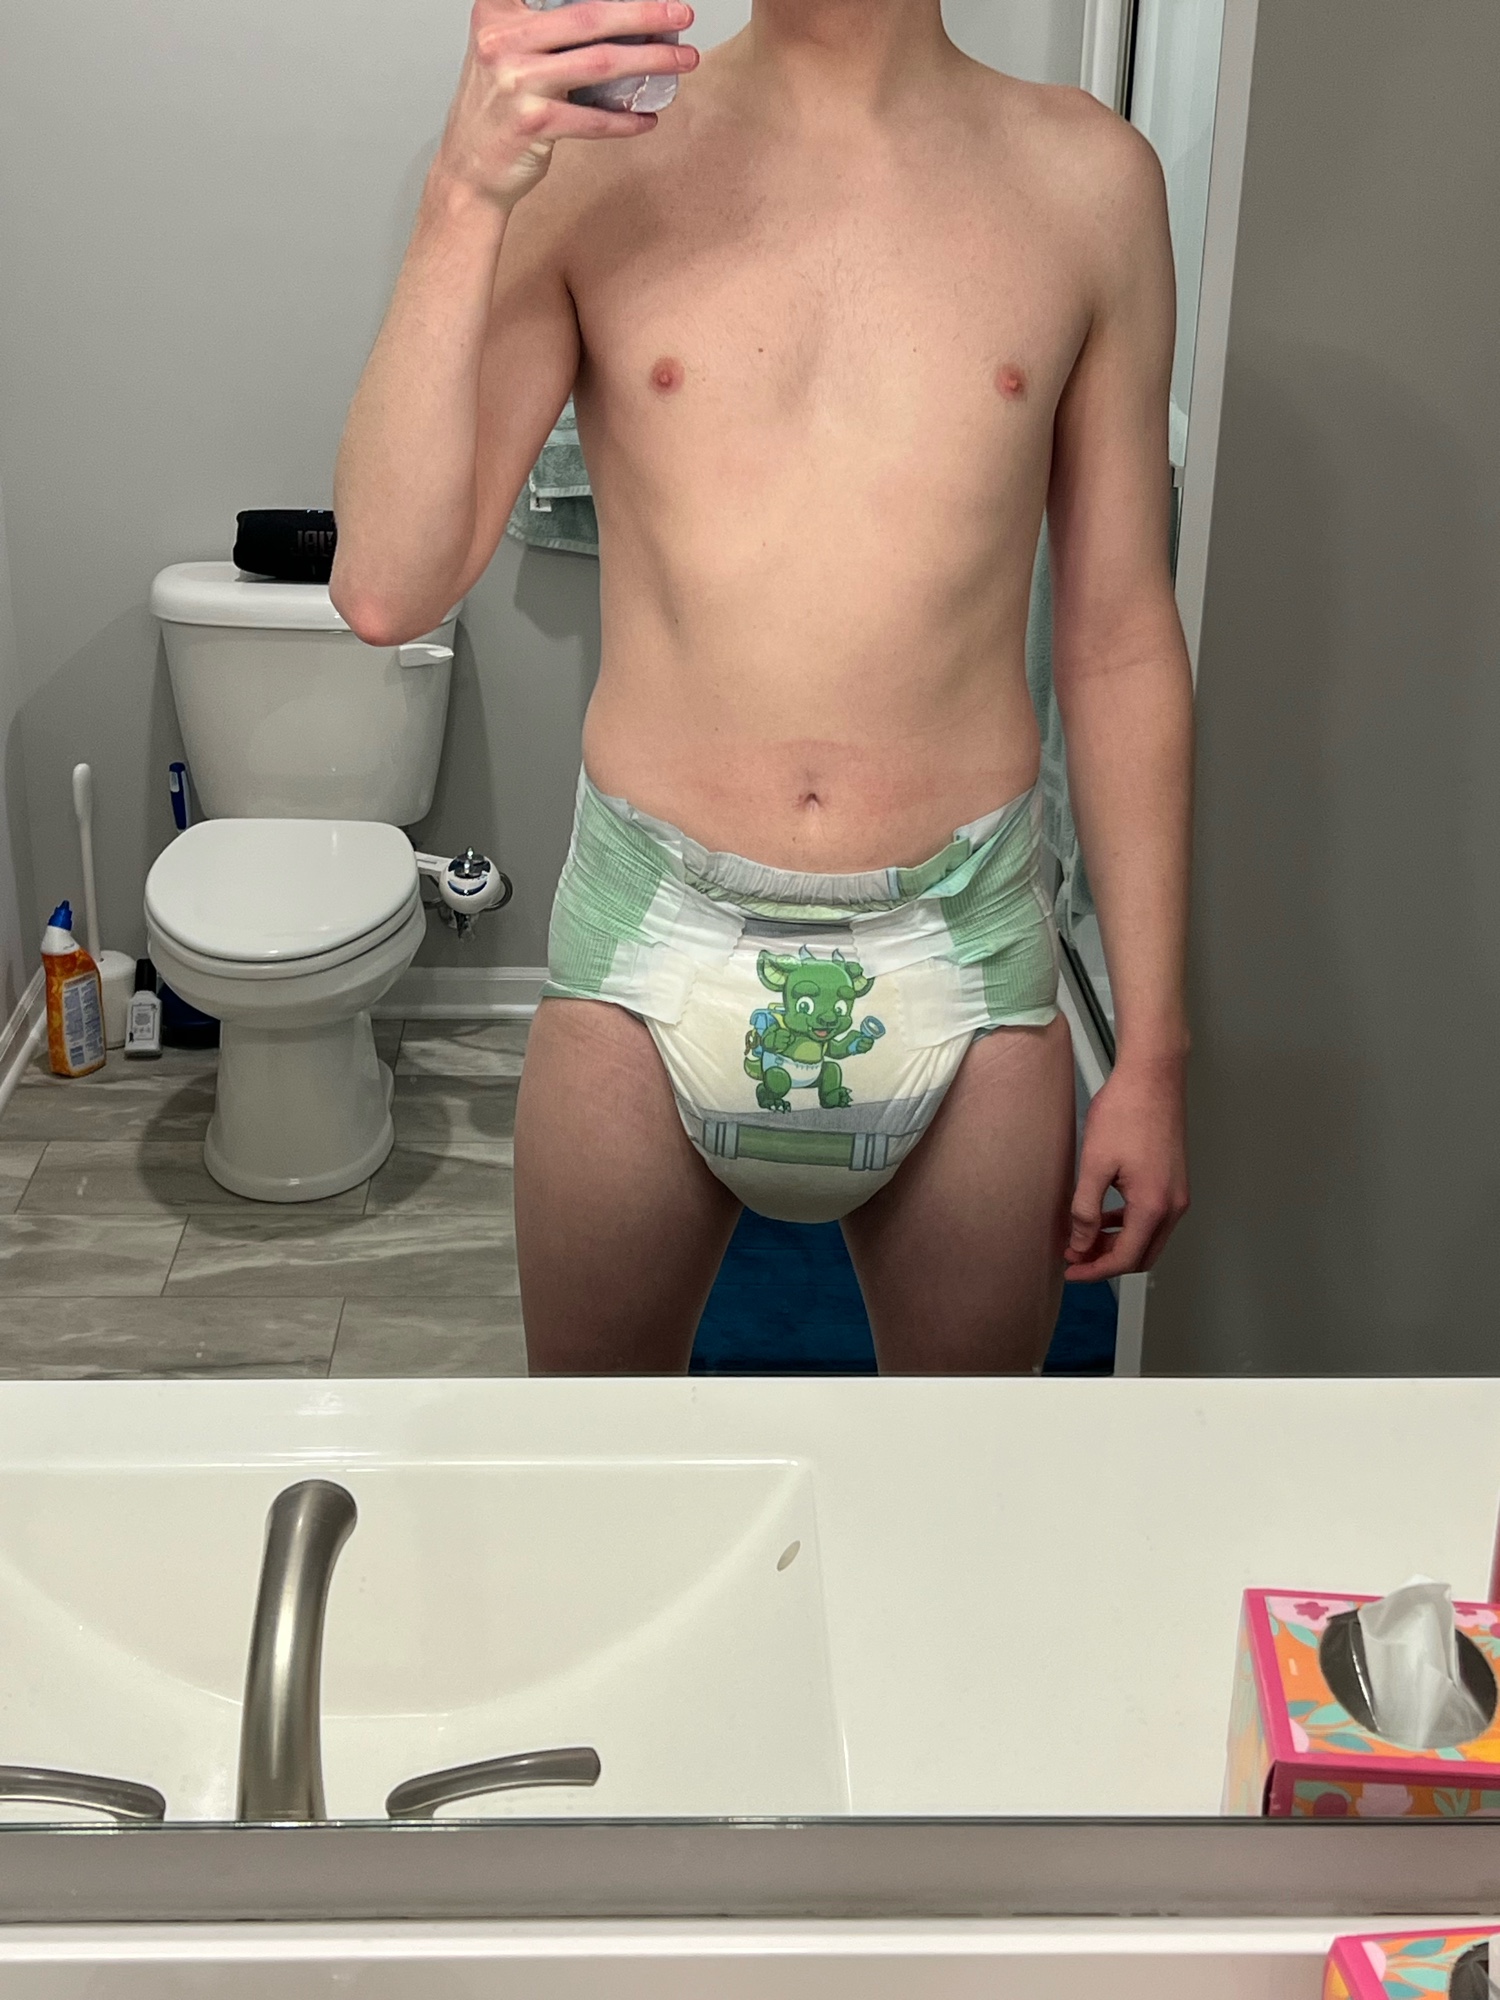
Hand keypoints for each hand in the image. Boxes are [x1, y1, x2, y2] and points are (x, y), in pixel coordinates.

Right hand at [433, 0, 697, 213]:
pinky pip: (593, 120)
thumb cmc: (495, 110)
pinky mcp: (532, 124)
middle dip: (644, 13)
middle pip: (590, 16)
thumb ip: (543, 29)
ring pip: (600, 63)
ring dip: (651, 61)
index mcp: (498, 12)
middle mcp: (503, 40)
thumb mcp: (505, 52)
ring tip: (682, 60)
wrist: (467, 170)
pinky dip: (626, 121)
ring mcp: (517, 82)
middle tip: (681, 13)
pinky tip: (647, 118)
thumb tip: (615, 18)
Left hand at [1065, 1058, 1188, 1281]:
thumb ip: (1086, 1210)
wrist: (1152, 1076)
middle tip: (1075, 1258)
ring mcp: (1178, 1193)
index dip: (1095, 1270)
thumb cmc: (1125, 1111)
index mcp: (1153, 1205)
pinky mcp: (1174, 1180)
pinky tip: (1105, 1215)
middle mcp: (1173, 1205)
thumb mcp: (1095, 1164)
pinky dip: (1129, 1225)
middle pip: (1142, 1255)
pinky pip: (1153, 1217)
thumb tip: (1080, 1242)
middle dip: (1107, 1261)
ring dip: (1118, 1243)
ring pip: (1148, 1238)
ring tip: (1084, 1238)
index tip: (1071, 1270)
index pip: (1126, 1258)